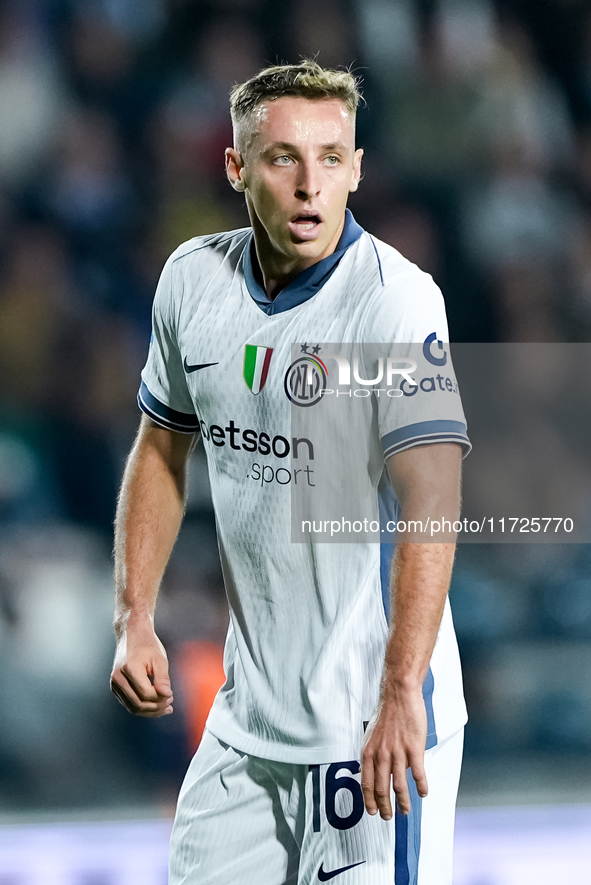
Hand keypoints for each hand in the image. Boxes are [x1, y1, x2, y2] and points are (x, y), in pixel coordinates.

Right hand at [110, 622, 172, 717]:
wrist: (132, 637)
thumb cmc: (148, 646)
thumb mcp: (160, 659)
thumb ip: (163, 678)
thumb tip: (167, 696)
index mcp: (129, 668)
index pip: (146, 693)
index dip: (160, 698)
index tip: (172, 695)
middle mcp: (118, 678)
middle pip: (138, 703)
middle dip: (156, 707)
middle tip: (170, 704)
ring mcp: (114, 684)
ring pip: (133, 707)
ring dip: (150, 711)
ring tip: (166, 708)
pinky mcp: (115, 688)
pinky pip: (129, 704)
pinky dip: (143, 708)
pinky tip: (155, 706)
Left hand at [360, 682, 427, 818]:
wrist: (399, 694)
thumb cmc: (387, 713)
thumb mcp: (372, 735)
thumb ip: (373, 753)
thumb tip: (373, 770)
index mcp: (369, 751)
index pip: (366, 783)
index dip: (370, 800)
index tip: (373, 812)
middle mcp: (381, 755)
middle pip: (381, 788)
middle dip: (385, 806)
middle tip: (389, 817)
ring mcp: (398, 752)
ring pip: (399, 786)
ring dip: (403, 802)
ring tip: (406, 811)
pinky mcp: (414, 749)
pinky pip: (418, 774)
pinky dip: (421, 786)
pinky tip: (423, 793)